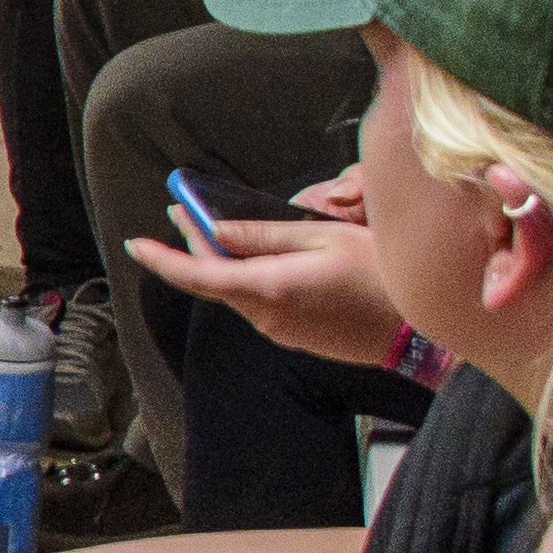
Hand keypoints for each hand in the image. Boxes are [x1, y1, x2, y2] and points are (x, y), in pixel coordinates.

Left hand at [120, 179, 406, 371]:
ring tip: (213, 228)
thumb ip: (264, 235)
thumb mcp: (323, 238)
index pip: (198, 276)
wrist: (417, 332)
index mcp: (268, 288)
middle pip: (213, 282)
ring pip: (235, 293)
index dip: (162, 259)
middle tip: (181, 213)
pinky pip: (257, 305)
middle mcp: (266, 316)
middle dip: (192, 247)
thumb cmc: (379, 274)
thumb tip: (215, 231)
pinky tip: (254, 258)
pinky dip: (246, 279)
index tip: (136, 242)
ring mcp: (279, 332)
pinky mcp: (294, 339)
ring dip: (220, 263)